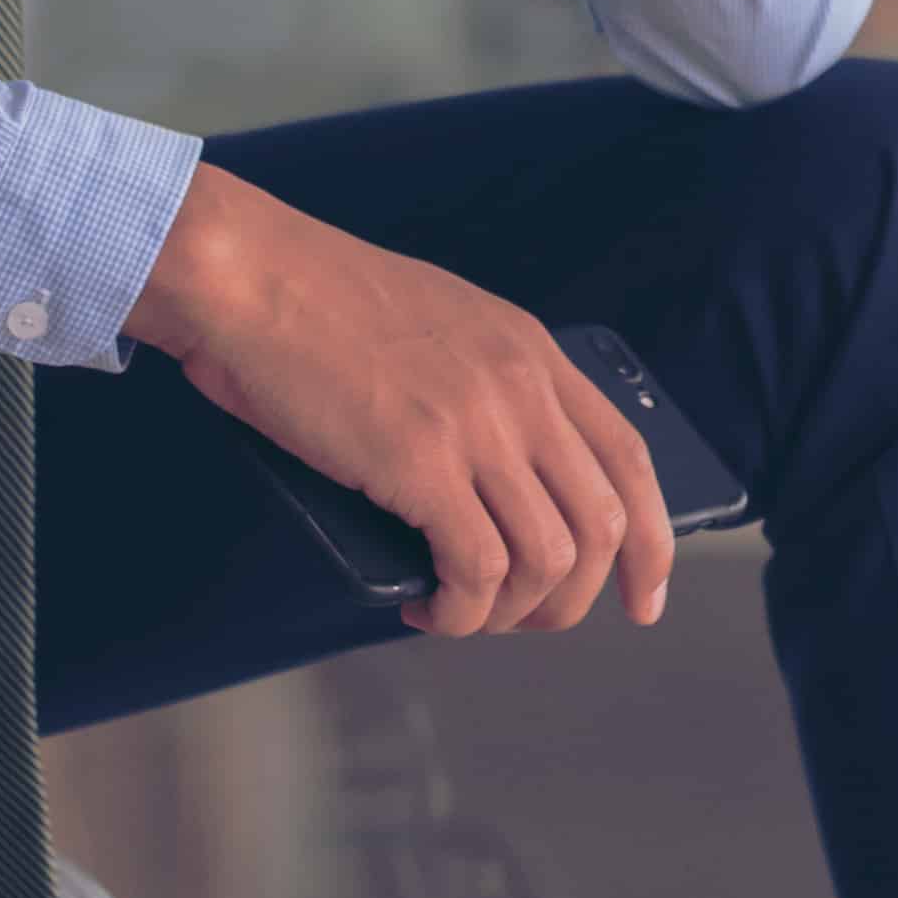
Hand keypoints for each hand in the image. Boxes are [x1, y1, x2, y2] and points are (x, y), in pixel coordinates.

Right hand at [128, 165, 676, 638]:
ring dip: (511, 612)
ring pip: (548, 560)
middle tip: (527, 621)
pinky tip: (427, 612)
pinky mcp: (420, 464)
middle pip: (602, 525)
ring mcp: (477, 426)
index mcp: (531, 352)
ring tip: (461, 614)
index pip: (629, 459)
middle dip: (578, 597)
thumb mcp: (435, 324)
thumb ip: (479, 386)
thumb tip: (486, 476)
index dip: (651, 541)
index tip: (643, 596)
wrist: (247, 275)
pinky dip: (460, 613)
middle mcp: (522, 389)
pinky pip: (476, 572)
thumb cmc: (311, 303)